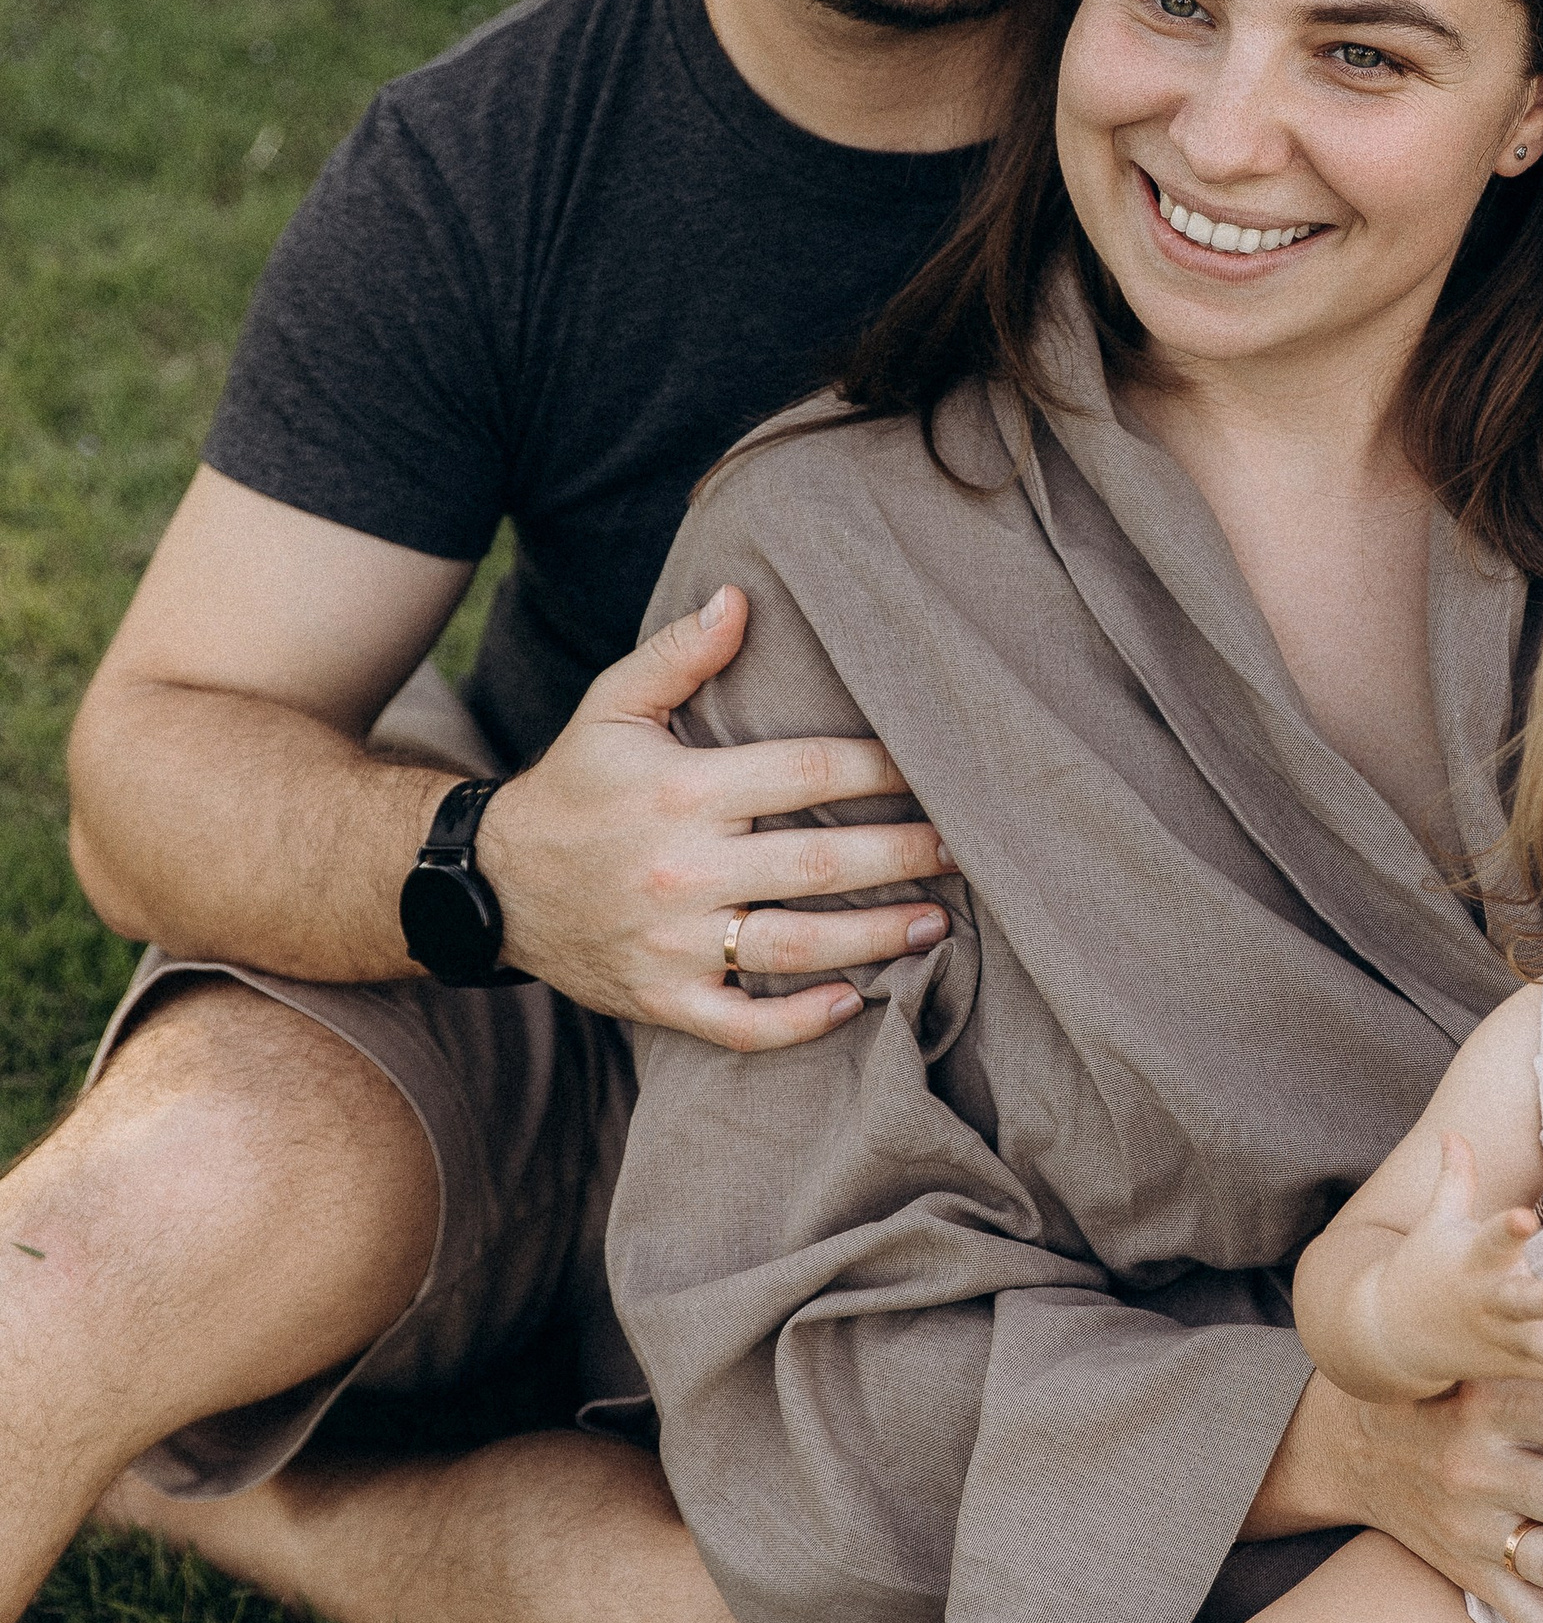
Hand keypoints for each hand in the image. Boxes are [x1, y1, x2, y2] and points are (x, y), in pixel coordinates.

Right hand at [473, 587, 952, 1043]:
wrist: (493, 884)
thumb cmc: (575, 786)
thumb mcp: (612, 707)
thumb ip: (678, 653)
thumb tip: (740, 597)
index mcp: (681, 790)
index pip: (806, 773)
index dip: (879, 768)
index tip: (934, 764)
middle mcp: (683, 870)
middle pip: (821, 865)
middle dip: (905, 854)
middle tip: (970, 847)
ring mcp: (673, 944)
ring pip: (799, 947)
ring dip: (880, 938)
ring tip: (939, 920)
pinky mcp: (663, 1001)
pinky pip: (745, 1024)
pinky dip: (804, 1023)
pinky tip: (859, 1002)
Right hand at [1344, 1135, 1542, 1401]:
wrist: (1391, 1336)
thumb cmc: (1424, 1267)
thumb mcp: (1436, 1221)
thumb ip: (1454, 1179)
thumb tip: (1452, 1130)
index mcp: (1472, 1262)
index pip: (1491, 1240)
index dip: (1508, 1228)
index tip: (1526, 1216)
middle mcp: (1489, 1303)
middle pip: (1521, 1302)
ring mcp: (1504, 1340)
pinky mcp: (1516, 1365)